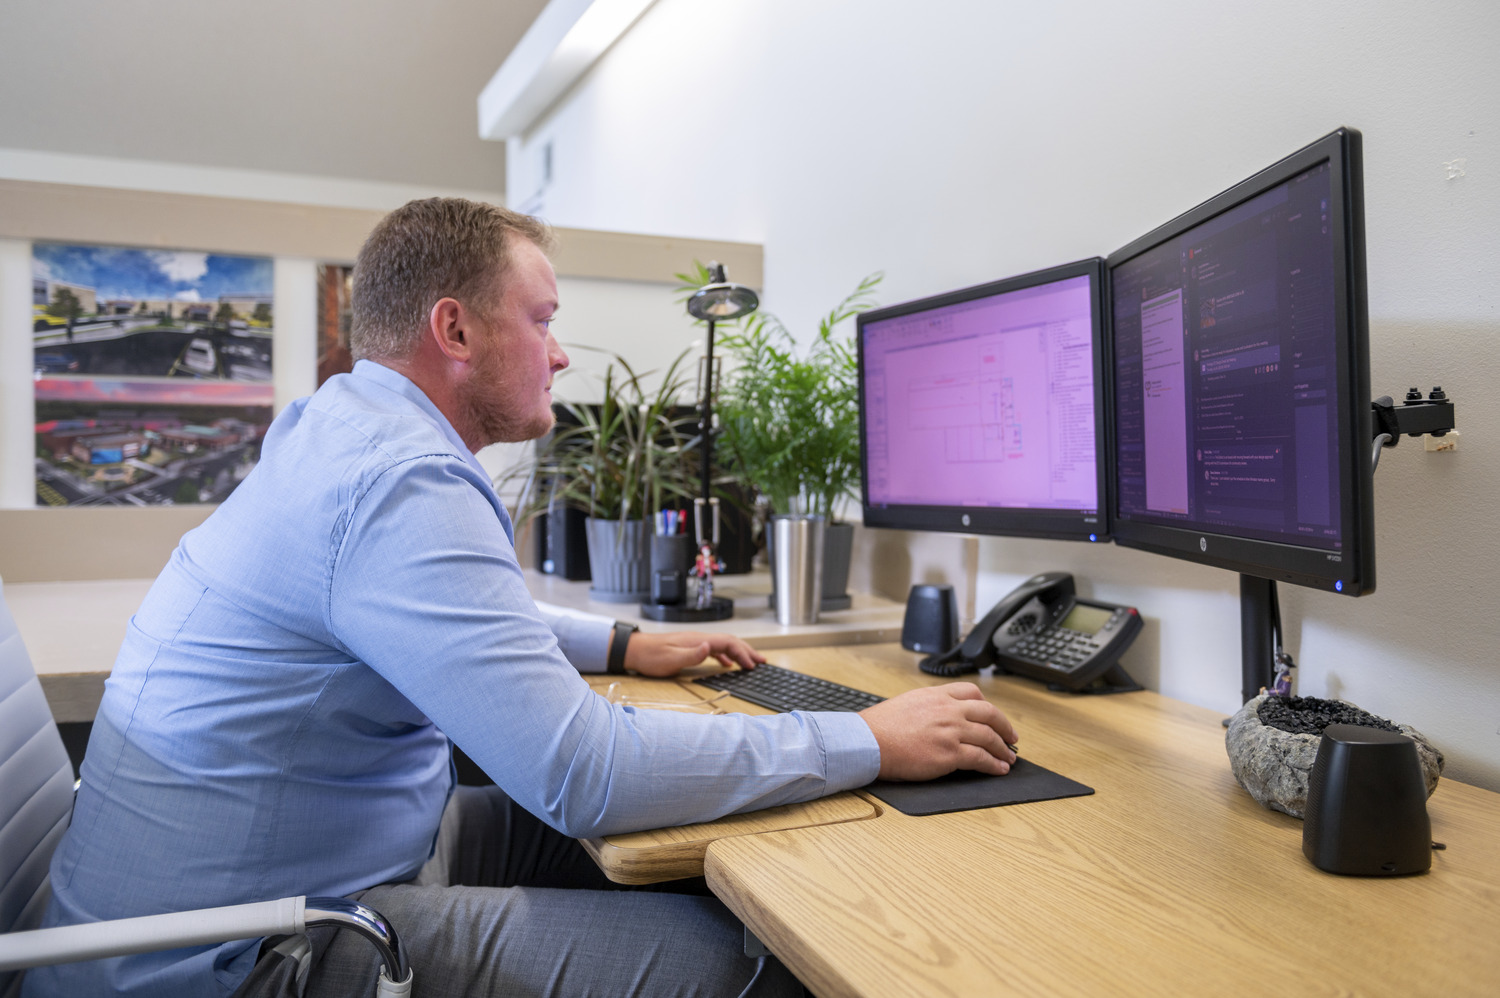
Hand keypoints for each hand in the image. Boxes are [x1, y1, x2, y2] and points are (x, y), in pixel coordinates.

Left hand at [623, 630, 766, 677]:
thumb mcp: (671, 659)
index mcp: (698, 640)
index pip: (728, 643)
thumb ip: (692, 654)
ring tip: (751, 662)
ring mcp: (695, 642)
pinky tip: (727, 664)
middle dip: (747, 651)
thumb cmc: (651, 656)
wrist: (635, 650)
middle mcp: (699, 639)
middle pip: (730, 641)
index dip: (743, 653)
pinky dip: (726, 656)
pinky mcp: (690, 648)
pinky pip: (714, 650)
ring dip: (739, 653)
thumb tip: (710, 647)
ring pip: (723, 645)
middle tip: (762, 661)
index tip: (753, 665)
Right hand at [859, 683, 1018, 780]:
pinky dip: (994, 764)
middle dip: (1005, 726)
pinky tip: (999, 768)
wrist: (869, 741)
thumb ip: (928, 705)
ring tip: (1009, 757)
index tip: (992, 715)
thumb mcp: (907, 702)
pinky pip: (981, 758)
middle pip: (989, 713)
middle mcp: (948, 709)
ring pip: (989, 736)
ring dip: (1003, 748)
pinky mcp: (950, 753)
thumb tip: (938, 716)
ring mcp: (951, 731)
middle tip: (1012, 737)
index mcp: (936, 695)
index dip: (988, 705)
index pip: (972, 693)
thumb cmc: (880, 727)